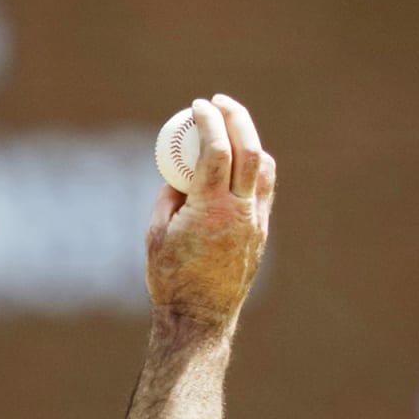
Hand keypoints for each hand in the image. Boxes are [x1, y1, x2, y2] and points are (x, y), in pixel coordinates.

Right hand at [145, 94, 275, 327]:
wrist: (200, 315)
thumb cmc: (169, 278)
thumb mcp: (155, 233)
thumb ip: (168, 197)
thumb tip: (179, 173)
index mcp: (209, 209)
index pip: (216, 151)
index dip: (209, 122)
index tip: (197, 106)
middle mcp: (239, 211)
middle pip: (249, 149)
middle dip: (235, 118)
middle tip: (219, 102)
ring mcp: (255, 222)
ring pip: (263, 168)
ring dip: (248, 141)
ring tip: (230, 129)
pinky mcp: (261, 232)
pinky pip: (263, 189)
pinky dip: (252, 168)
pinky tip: (238, 163)